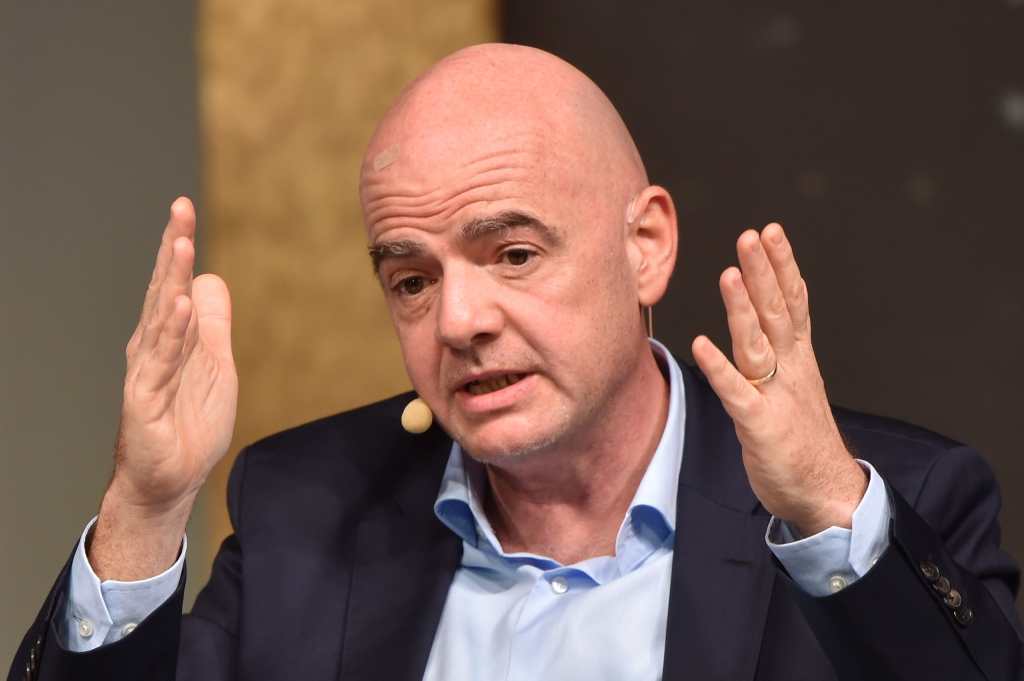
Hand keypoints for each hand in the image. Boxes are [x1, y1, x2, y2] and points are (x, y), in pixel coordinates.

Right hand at [90, 197, 237, 579]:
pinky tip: (180, 306)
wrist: (171, 479)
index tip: (183, 207)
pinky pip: (162, 361)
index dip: (178, 246)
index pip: (174, 283)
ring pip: (162, 318)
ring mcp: (147, 371)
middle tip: (180, 208)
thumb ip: (212, 324)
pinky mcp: (146, 399)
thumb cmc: (190, 422)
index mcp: (168, 337)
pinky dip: (172, 333)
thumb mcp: (214, 365)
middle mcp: (152, 347)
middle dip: (173, 248)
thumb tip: (212, 279)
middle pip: (164, 289)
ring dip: (172, 281)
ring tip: (182, 245)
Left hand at [691, 223, 865, 535]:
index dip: (781, 267)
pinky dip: (719, 368)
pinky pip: (737, 392)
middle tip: (752, 234)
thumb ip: (773, 358)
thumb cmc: (802, 441)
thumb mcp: (791, 389)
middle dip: (764, 272)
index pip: (793, 303)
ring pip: (757, 343)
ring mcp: (776, 396)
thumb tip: (753, 328)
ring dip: (742, 308)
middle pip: (778, 312)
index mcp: (798, 360)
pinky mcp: (760, 425)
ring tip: (729, 273)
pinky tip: (701, 344)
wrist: (826, 494)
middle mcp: (790, 370)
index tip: (771, 232)